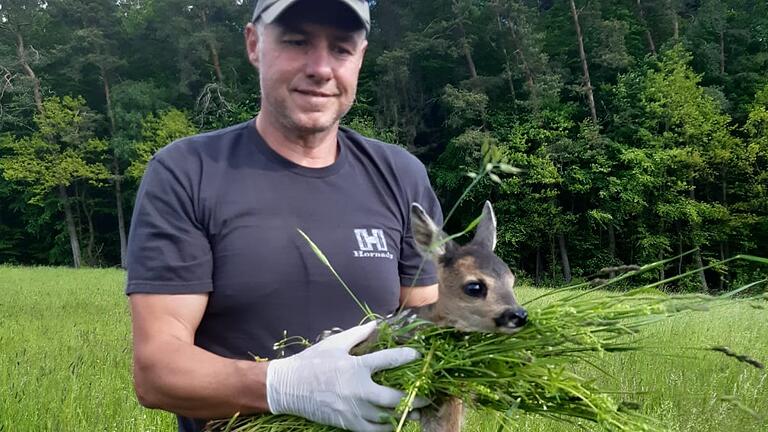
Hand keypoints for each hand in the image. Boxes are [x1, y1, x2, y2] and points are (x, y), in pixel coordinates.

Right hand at [266, 321, 427, 430]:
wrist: (288, 387)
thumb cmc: (312, 362)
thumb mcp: (335, 344)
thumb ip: (358, 334)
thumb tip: (376, 324)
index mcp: (356, 367)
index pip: (389, 360)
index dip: (406, 357)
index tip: (417, 356)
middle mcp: (358, 390)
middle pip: (395, 397)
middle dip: (415, 396)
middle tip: (427, 395)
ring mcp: (353, 409)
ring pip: (387, 417)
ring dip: (404, 414)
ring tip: (416, 412)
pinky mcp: (347, 423)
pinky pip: (373, 430)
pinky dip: (386, 427)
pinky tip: (394, 423)